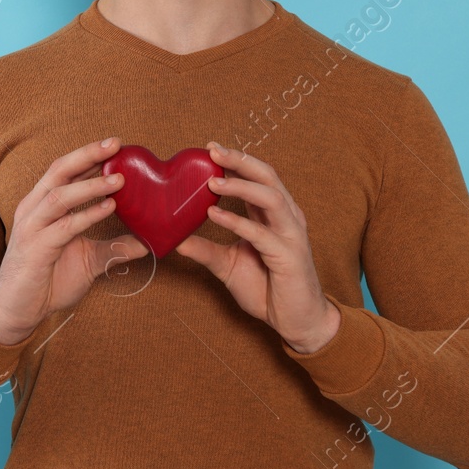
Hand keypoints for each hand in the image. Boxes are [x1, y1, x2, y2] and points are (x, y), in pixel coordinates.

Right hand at [0, 137, 148, 345]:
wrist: (18, 310)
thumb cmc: (48, 280)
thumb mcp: (88, 260)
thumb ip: (113, 248)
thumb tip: (147, 242)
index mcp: (42, 205)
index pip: (65, 171)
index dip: (88, 155)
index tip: (116, 145)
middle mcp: (33, 209)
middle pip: (59, 171)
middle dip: (87, 155)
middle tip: (115, 145)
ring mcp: (32, 228)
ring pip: (60, 196)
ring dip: (90, 185)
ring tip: (119, 179)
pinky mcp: (35, 248)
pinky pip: (63, 227)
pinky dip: (87, 215)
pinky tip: (108, 208)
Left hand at [174, 141, 340, 353]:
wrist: (295, 321)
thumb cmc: (267, 289)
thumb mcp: (228, 265)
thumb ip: (205, 249)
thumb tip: (173, 239)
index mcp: (273, 215)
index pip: (258, 177)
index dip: (236, 161)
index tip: (210, 148)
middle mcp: (287, 219)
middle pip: (268, 177)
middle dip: (240, 161)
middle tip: (212, 151)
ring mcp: (291, 236)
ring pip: (271, 198)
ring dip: (240, 187)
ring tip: (212, 183)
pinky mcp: (289, 257)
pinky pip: (262, 234)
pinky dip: (238, 222)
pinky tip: (215, 215)